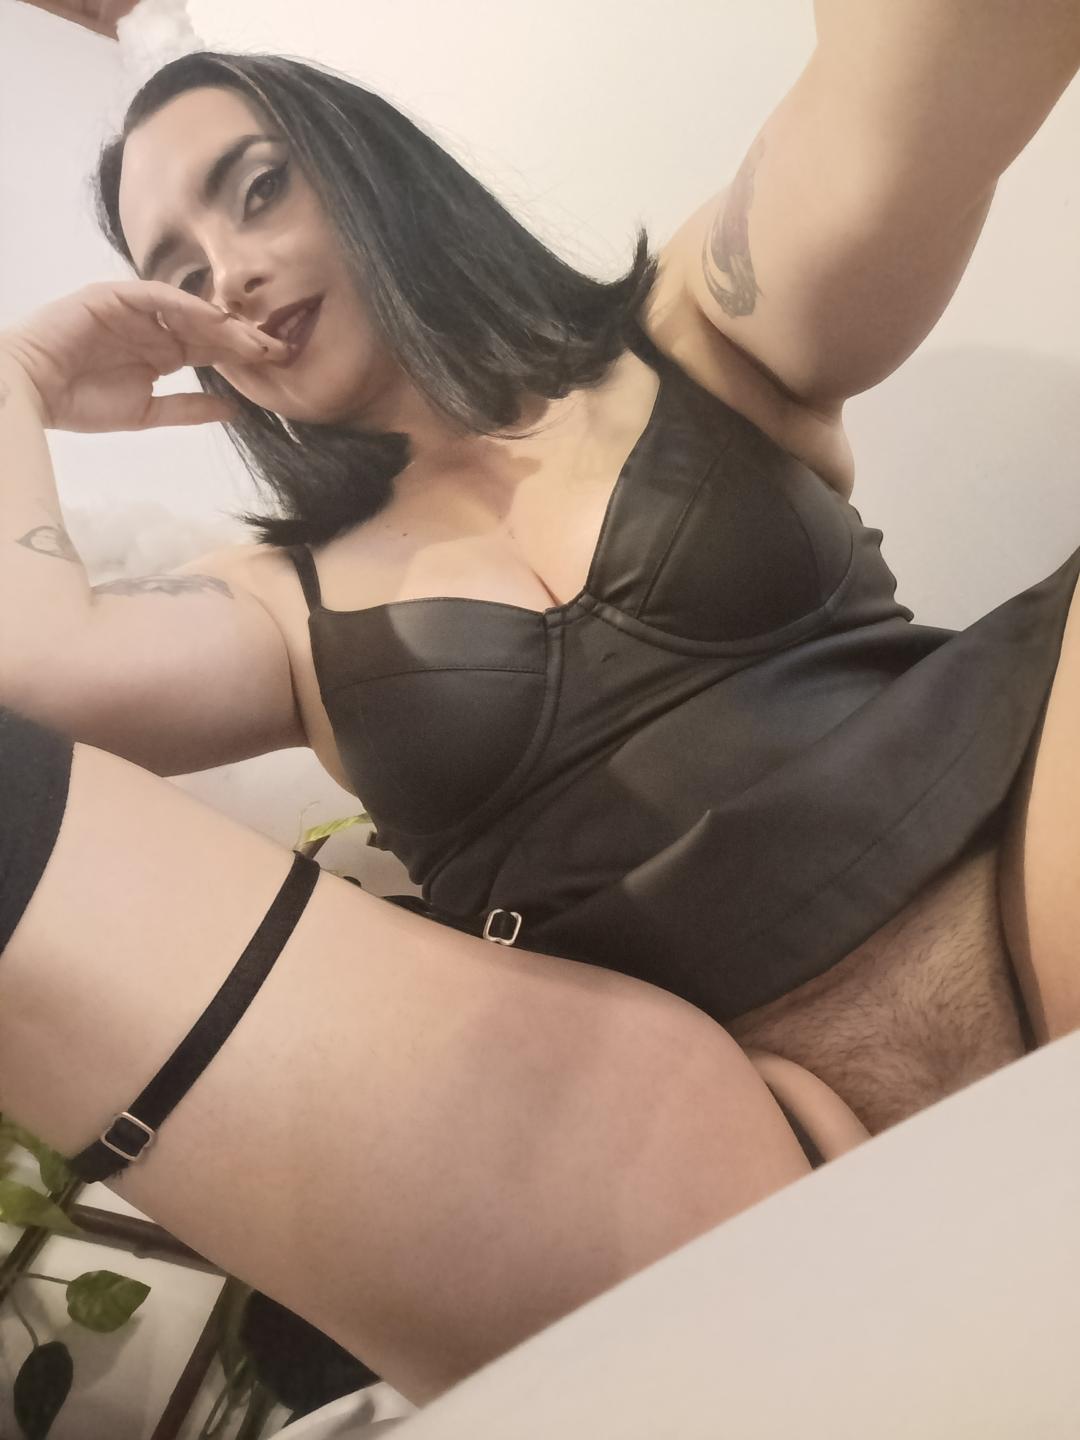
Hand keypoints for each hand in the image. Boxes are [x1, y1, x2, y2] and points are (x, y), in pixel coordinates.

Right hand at [0, 280, 289, 431]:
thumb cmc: (81, 403)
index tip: (277, 366)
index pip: (211, 349)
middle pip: (208, 328)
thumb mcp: (148, 413)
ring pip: (189, 310)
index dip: (242, 356)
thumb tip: (233, 410)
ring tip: (254, 337)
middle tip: (280, 348)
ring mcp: (135, 309)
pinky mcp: (115, 295)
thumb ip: (190, 408)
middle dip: (244, 337)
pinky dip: (187, 306)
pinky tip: (215, 320)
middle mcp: (154, 327)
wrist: (32, 392)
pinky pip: (158, 296)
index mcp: (162, 352)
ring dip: (223, 322)